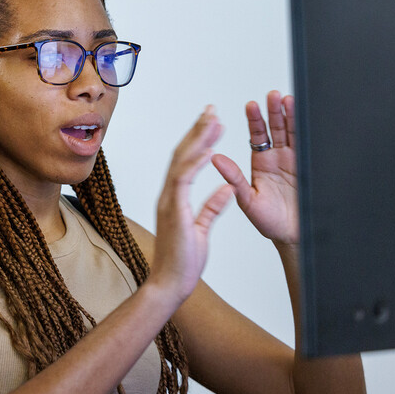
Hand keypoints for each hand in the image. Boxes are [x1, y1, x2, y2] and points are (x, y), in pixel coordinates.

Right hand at [149, 106, 234, 303]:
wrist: (170, 283)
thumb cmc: (183, 262)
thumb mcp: (203, 229)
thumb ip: (212, 208)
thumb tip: (225, 190)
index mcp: (174, 199)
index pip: (185, 162)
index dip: (198, 141)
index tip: (211, 123)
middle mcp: (169, 195)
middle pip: (182, 154)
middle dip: (197, 130)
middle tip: (211, 109)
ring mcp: (169, 201)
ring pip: (182, 161)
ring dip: (198, 139)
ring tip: (214, 119)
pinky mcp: (174, 210)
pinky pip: (185, 180)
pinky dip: (196, 162)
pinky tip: (209, 149)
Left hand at [211, 90, 298, 245]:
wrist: (294, 238)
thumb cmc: (269, 223)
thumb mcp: (247, 200)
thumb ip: (234, 178)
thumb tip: (215, 158)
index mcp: (261, 164)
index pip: (258, 135)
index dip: (255, 119)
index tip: (251, 104)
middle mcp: (278, 159)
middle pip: (277, 128)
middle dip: (275, 111)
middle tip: (272, 95)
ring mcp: (296, 162)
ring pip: (293, 133)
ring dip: (291, 116)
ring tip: (287, 99)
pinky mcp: (310, 167)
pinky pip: (308, 145)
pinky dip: (307, 130)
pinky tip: (305, 116)